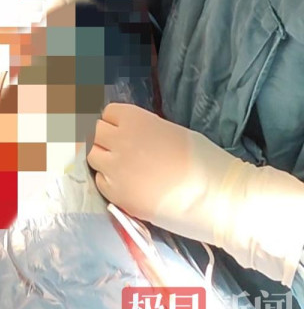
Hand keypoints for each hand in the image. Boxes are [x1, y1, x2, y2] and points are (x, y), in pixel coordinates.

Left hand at [87, 103, 303, 284]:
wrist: (214, 195)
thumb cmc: (201, 158)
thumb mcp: (169, 131)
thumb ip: (144, 130)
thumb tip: (131, 135)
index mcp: (134, 118)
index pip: (108, 113)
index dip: (115, 123)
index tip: (121, 131)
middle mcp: (118, 139)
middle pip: (96, 132)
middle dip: (106, 139)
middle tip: (122, 152)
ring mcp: (114, 167)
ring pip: (94, 156)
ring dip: (105, 160)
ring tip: (124, 169)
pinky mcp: (117, 195)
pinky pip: (101, 182)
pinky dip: (109, 182)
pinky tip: (128, 186)